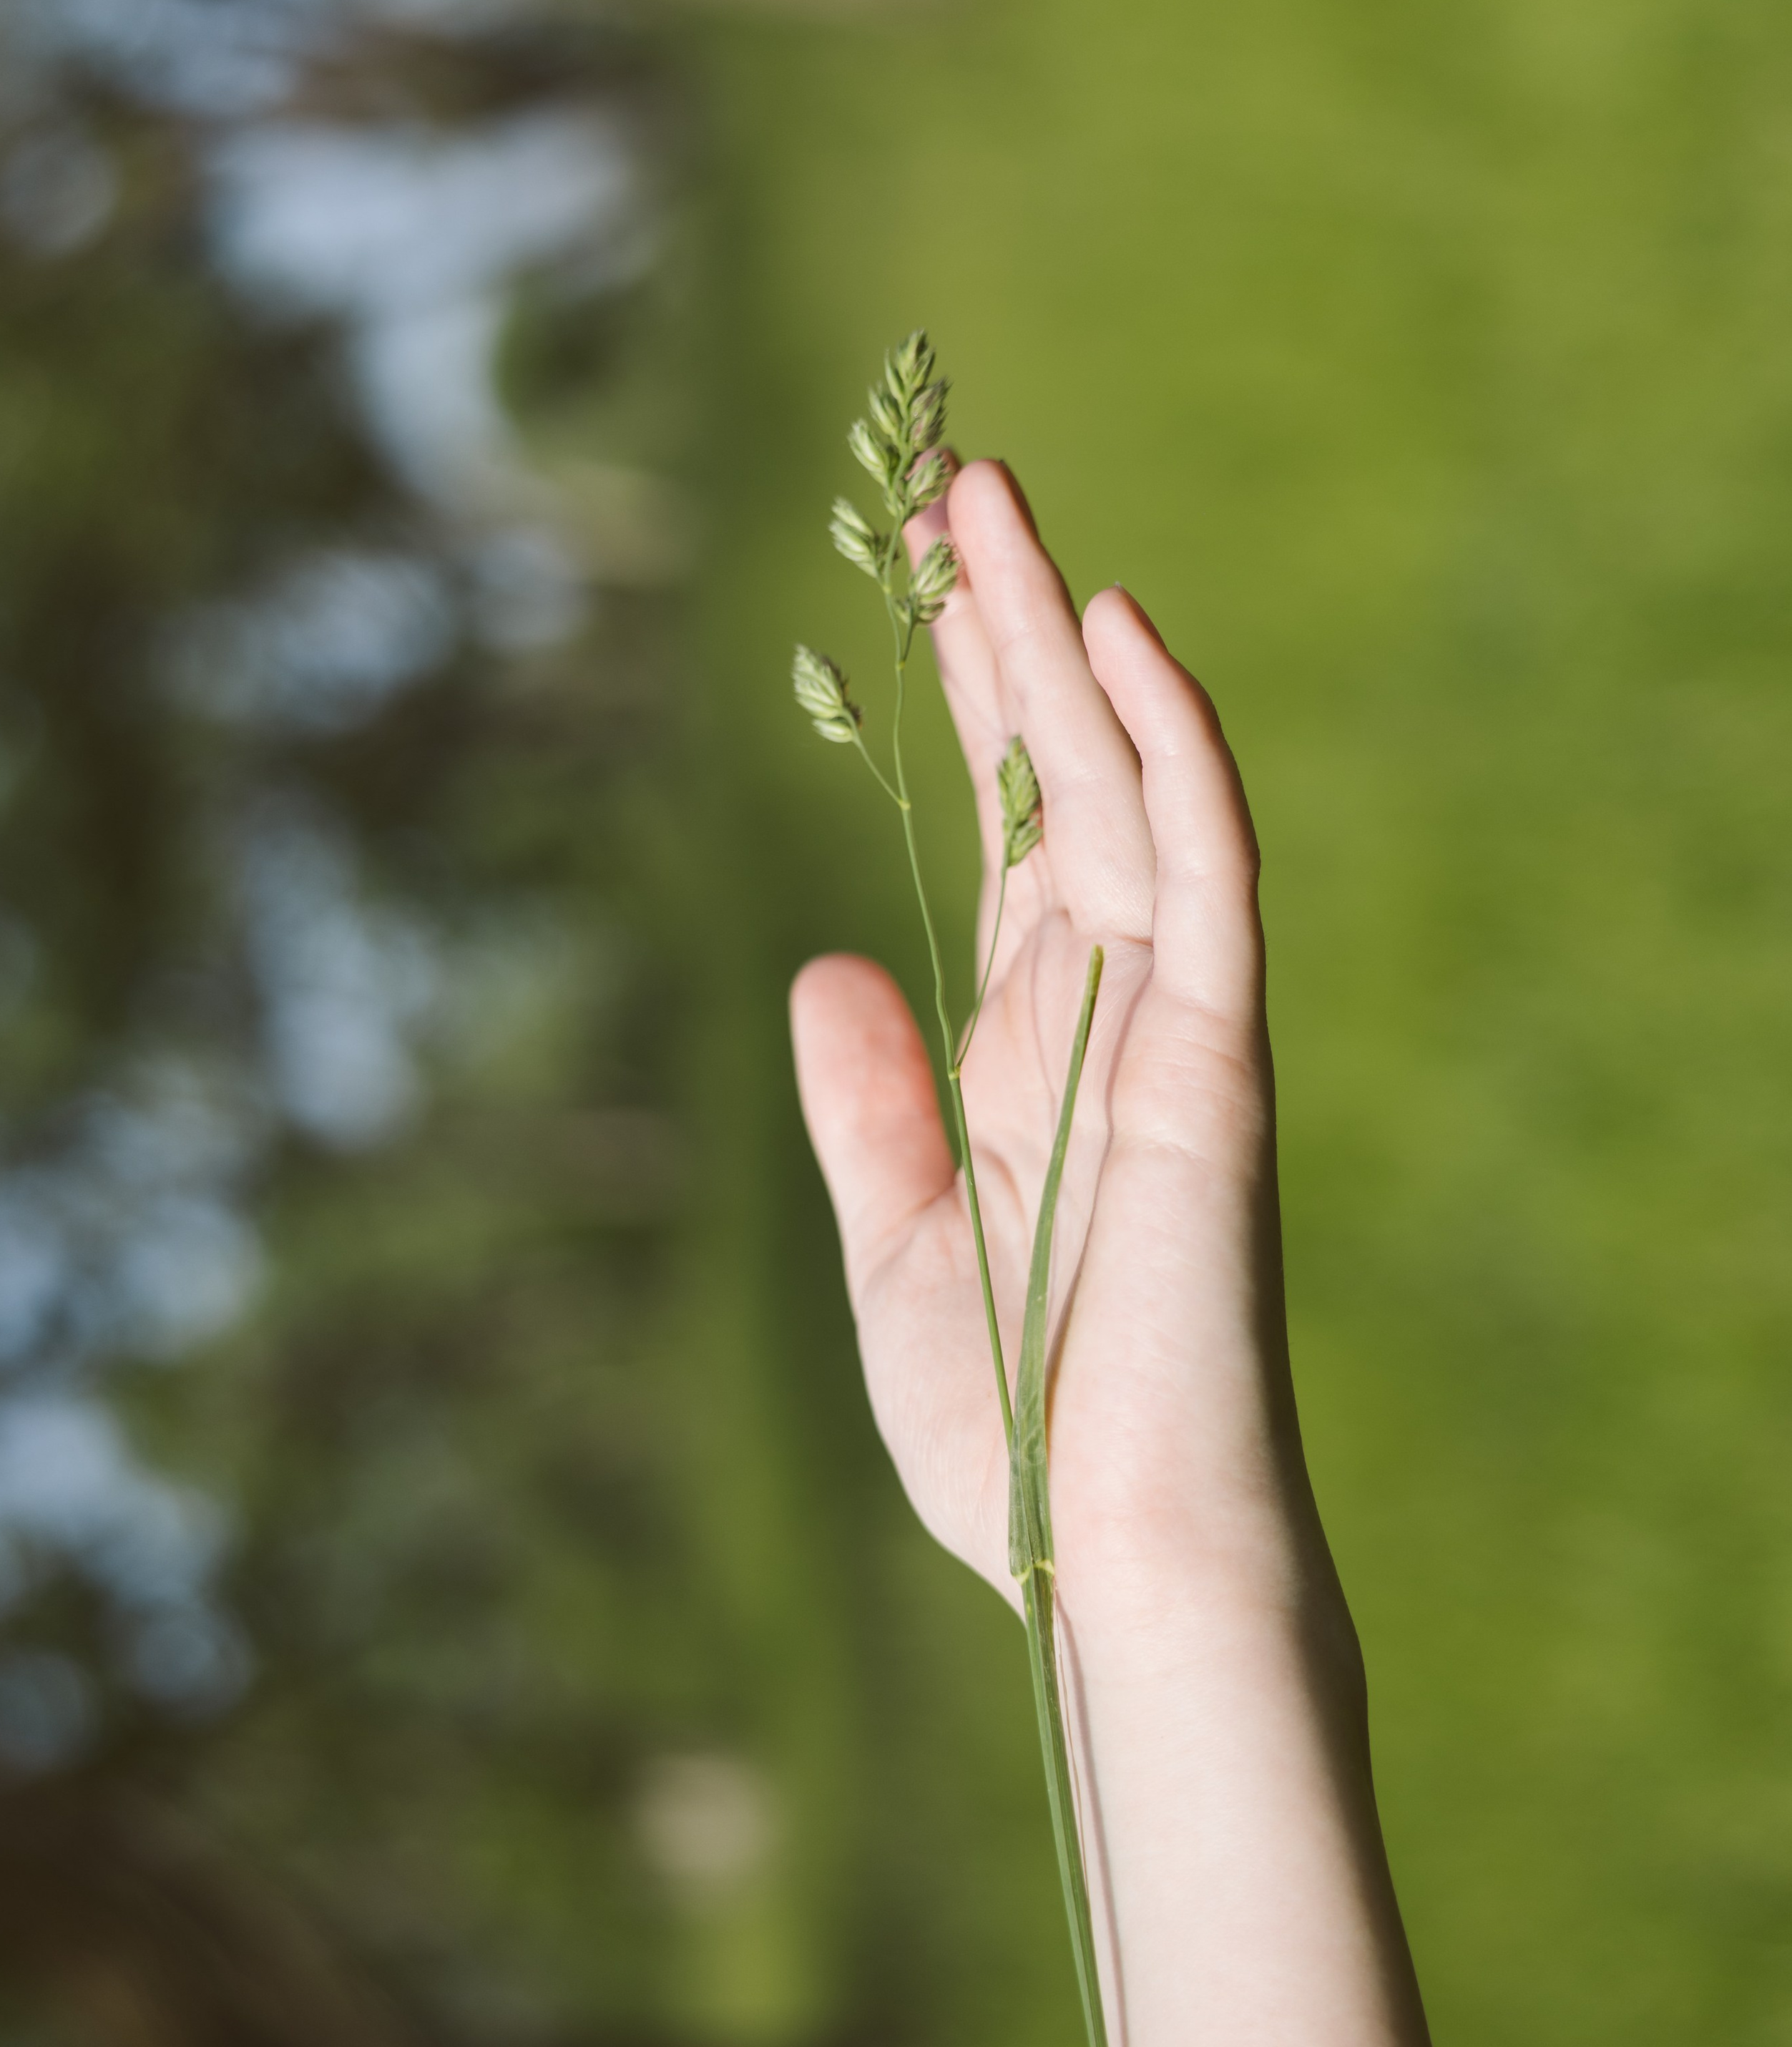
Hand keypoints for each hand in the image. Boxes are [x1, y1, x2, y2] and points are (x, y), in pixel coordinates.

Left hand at [791, 459, 1331, 1653]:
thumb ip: (866, 1104)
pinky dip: (1174, 750)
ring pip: (1123, 785)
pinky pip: (1209, 874)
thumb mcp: (893, 1246)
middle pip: (1055, 774)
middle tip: (948, 483)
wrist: (1118, 1564)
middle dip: (1004, 628)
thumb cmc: (1019, 1435)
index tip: (913, 577)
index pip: (1005, 829)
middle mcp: (1108, 1010)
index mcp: (1032, 1048)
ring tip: (996, 504)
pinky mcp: (1217, 1062)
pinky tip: (1125, 634)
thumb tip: (829, 966)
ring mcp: (1172, 1025)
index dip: (964, 700)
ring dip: (1065, 642)